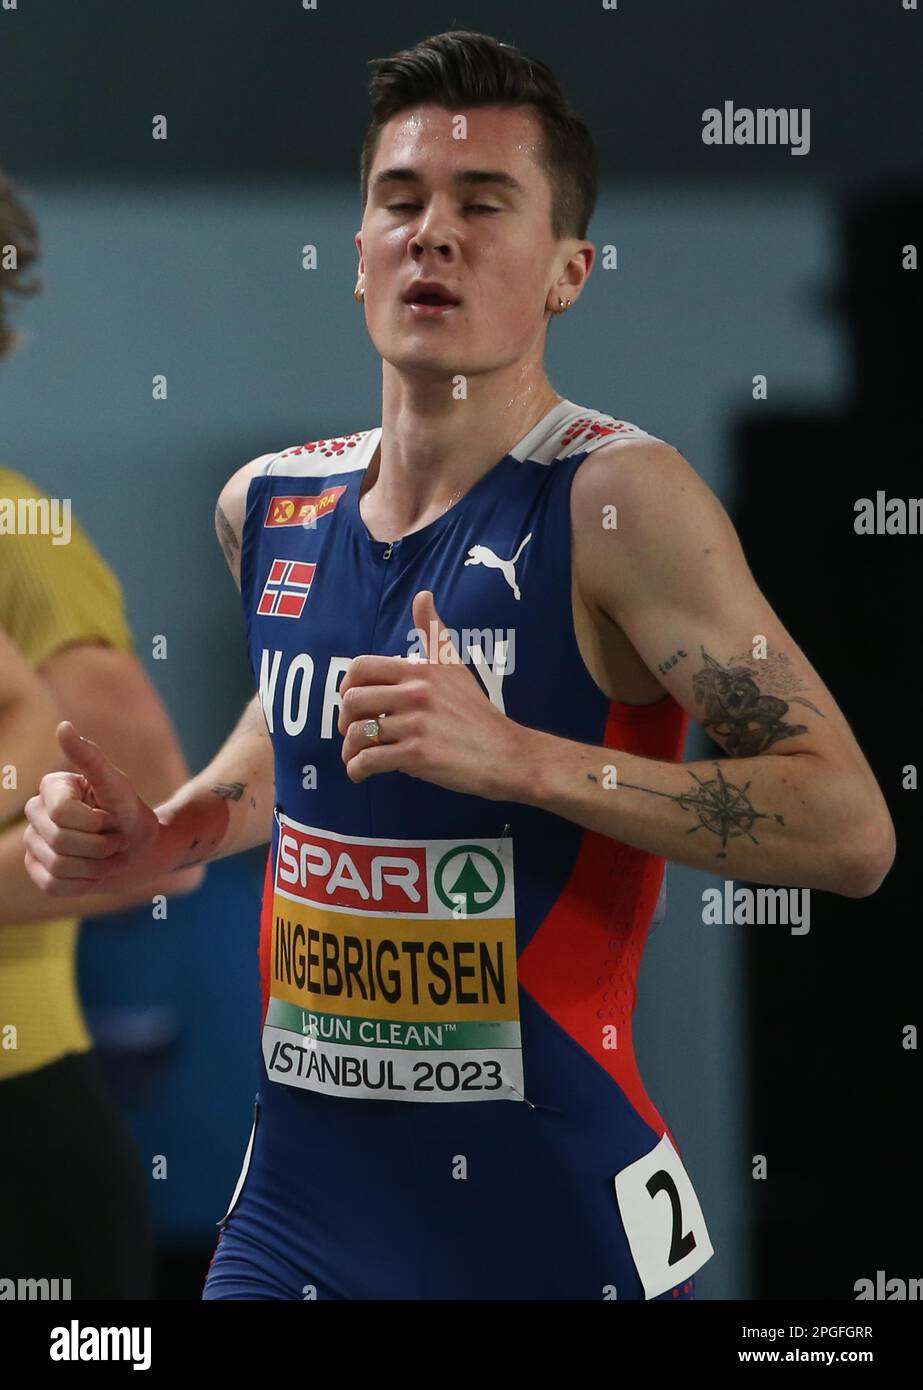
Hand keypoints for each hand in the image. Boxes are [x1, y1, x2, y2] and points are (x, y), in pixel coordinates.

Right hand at [22, 721, 159, 895]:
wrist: (140, 850)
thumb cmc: (131, 814)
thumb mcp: (118, 787)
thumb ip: (91, 758)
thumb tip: (63, 726)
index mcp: (51, 787)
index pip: (62, 814)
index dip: (96, 823)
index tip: (112, 818)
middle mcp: (36, 812)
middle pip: (59, 841)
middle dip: (100, 846)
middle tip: (116, 840)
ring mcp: (33, 842)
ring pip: (58, 866)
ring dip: (95, 867)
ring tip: (108, 856)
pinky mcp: (37, 869)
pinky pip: (53, 886)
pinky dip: (83, 884)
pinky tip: (95, 873)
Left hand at [337, 590, 526, 798]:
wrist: (505, 753)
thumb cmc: (477, 712)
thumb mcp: (455, 665)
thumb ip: (433, 632)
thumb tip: (423, 595)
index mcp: (420, 670)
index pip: (360, 667)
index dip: (346, 686)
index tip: (352, 702)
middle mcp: (415, 693)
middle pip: (352, 700)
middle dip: (344, 720)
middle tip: (354, 733)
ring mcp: (416, 724)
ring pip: (357, 733)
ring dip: (349, 750)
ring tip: (356, 757)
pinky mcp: (417, 755)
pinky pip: (369, 760)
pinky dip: (357, 769)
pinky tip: (361, 773)